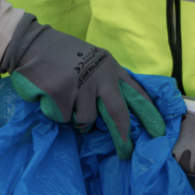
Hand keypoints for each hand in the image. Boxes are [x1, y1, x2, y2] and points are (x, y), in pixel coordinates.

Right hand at [0, 15, 165, 159]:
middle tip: (126, 151)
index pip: (136, 93)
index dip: (149, 113)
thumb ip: (107, 80)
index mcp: (111, 68)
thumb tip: (122, 112)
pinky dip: (57, 112)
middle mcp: (101, 76)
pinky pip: (65, 117)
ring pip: (87, 119)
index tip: (159, 132)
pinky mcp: (62, 93)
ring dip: (78, 120)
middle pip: (118, 113)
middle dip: (123, 135)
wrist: (35, 42)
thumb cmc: (65, 55)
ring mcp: (81, 84)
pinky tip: (52, 97)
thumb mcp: (94, 61)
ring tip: (67, 104)